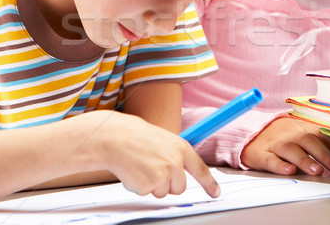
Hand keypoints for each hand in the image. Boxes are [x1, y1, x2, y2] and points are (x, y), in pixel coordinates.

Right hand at [101, 113, 219, 198]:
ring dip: (151, 184)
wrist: (114, 138)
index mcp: (180, 147)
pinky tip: (133, 170)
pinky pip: (147, 192)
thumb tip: (180, 170)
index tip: (215, 192)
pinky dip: (139, 185)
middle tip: (152, 168)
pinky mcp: (149, 185)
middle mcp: (175, 162)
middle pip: (180, 187)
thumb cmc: (134, 136)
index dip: (209, 182)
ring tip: (140, 165)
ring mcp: (163, 174)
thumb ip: (173, 154)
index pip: (200, 169)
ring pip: (163, 192)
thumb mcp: (162, 139)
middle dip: (167, 183)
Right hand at [240, 117, 329, 175]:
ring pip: (291, 150)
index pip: (323, 135)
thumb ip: (323, 145)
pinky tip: (289, 170)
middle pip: (309, 141)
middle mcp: (291, 135)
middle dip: (323, 154)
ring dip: (305, 160)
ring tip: (316, 170)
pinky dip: (279, 165)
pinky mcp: (261, 154)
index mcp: (304, 129)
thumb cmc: (286, 139)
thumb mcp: (303, 137)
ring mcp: (276, 144)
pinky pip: (270, 159)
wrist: (253, 137)